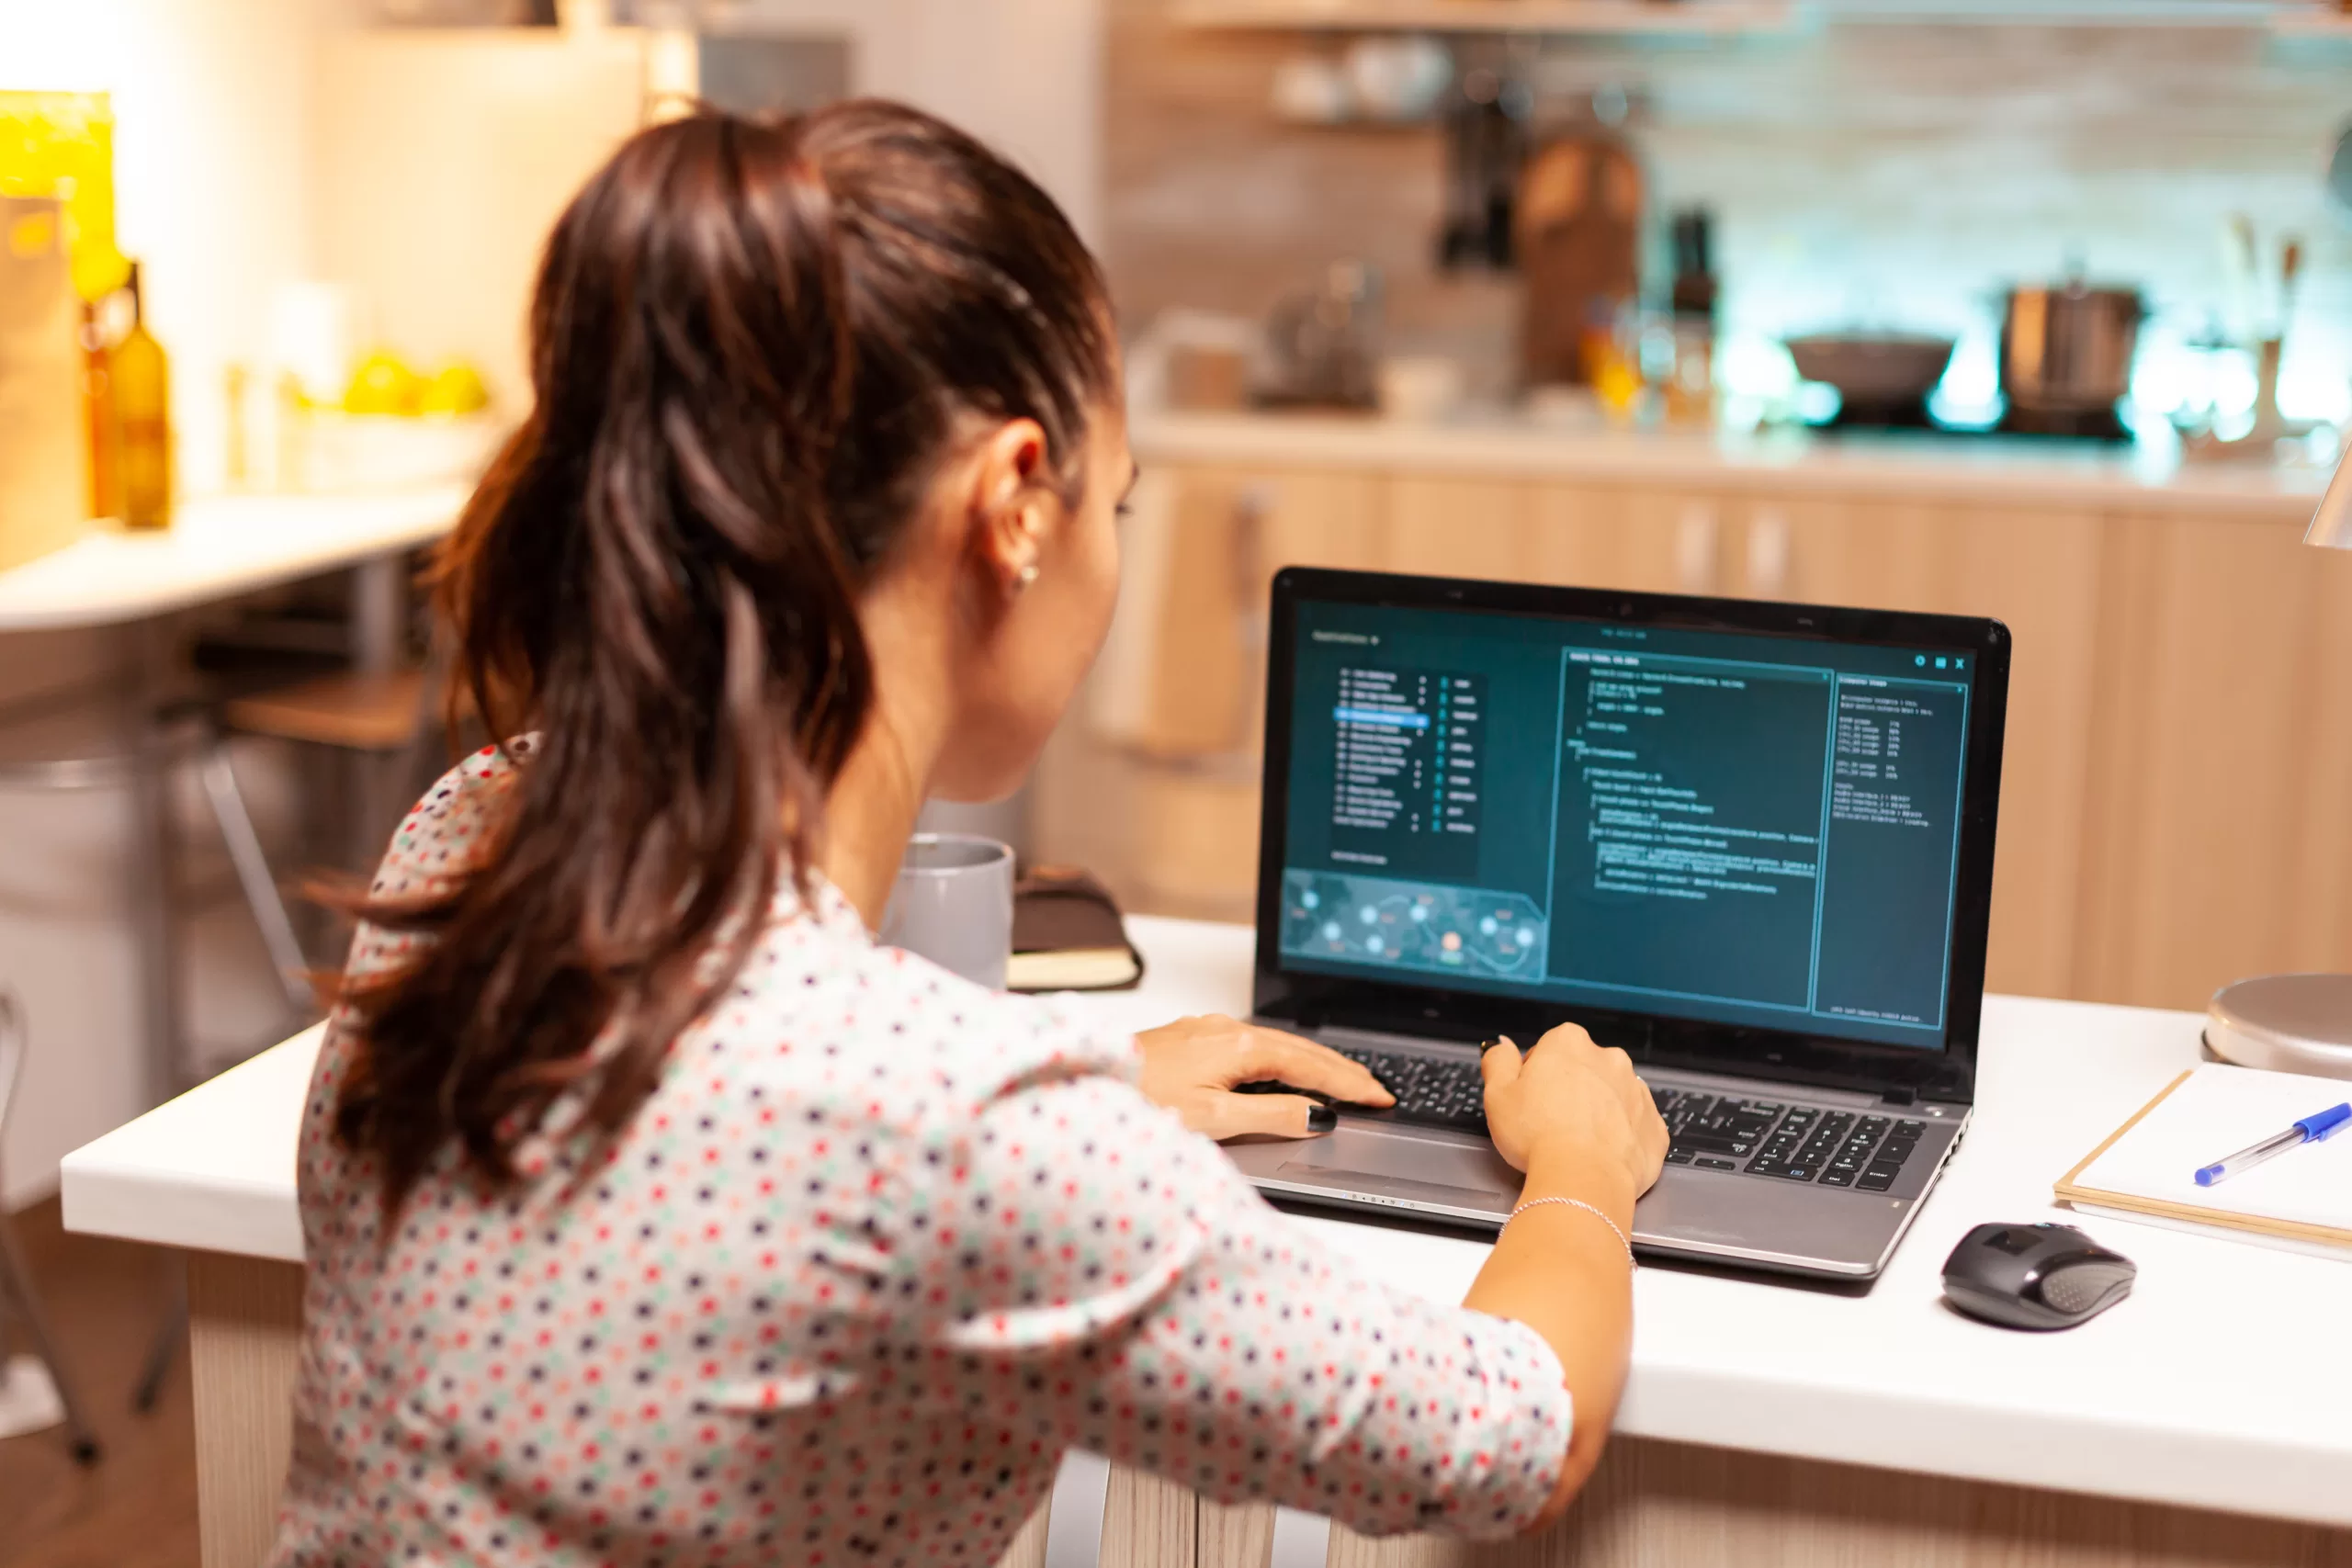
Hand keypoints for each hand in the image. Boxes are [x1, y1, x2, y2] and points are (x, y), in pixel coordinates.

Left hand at [1135, 1014, 1394, 1141]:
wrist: (1084, 1086)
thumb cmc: (1138, 1105)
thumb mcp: (1213, 1120)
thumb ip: (1271, 1117)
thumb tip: (1317, 1115)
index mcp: (1238, 1046)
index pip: (1311, 1065)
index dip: (1349, 1083)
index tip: (1380, 1097)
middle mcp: (1225, 1029)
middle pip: (1299, 1049)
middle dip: (1341, 1069)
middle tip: (1376, 1089)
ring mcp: (1206, 1030)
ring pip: (1275, 1045)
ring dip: (1313, 1063)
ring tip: (1343, 1081)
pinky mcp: (1190, 1038)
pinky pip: (1251, 1045)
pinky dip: (1282, 1059)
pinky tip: (1284, 1070)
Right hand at [1479, 1025, 1668, 1198]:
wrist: (1583, 1179)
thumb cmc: (1537, 1136)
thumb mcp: (1497, 1094)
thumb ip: (1498, 1061)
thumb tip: (1501, 1046)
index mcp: (1569, 1043)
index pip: (1548, 1049)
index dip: (1535, 1077)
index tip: (1529, 1101)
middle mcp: (1610, 1059)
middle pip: (1584, 1069)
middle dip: (1570, 1090)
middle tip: (1549, 1123)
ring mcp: (1638, 1092)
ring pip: (1612, 1097)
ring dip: (1597, 1112)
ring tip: (1575, 1143)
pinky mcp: (1654, 1127)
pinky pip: (1634, 1127)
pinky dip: (1620, 1137)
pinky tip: (1600, 1155)